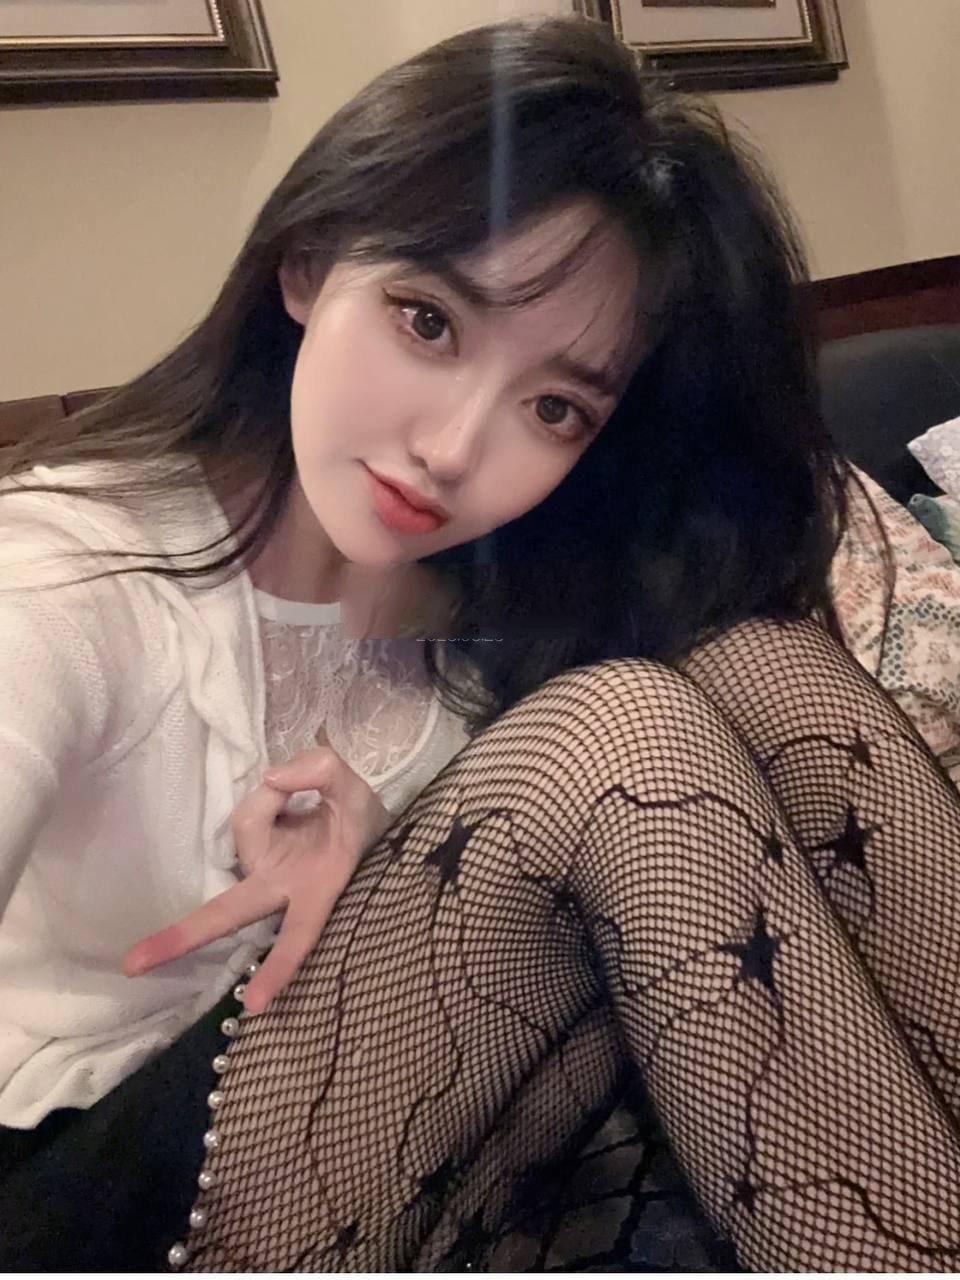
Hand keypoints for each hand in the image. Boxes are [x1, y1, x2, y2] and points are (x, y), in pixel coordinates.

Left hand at [123, 746, 391, 1013]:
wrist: (357, 804)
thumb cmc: (359, 810)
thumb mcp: (354, 789)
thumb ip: (320, 773)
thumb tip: (272, 779)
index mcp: (315, 890)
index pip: (297, 934)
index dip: (278, 967)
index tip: (252, 1005)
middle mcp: (280, 886)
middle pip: (228, 914)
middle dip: (181, 938)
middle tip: (130, 965)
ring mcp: (260, 868)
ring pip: (248, 826)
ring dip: (273, 799)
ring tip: (304, 791)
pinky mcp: (249, 848)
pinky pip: (248, 815)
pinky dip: (268, 798)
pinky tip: (287, 793)